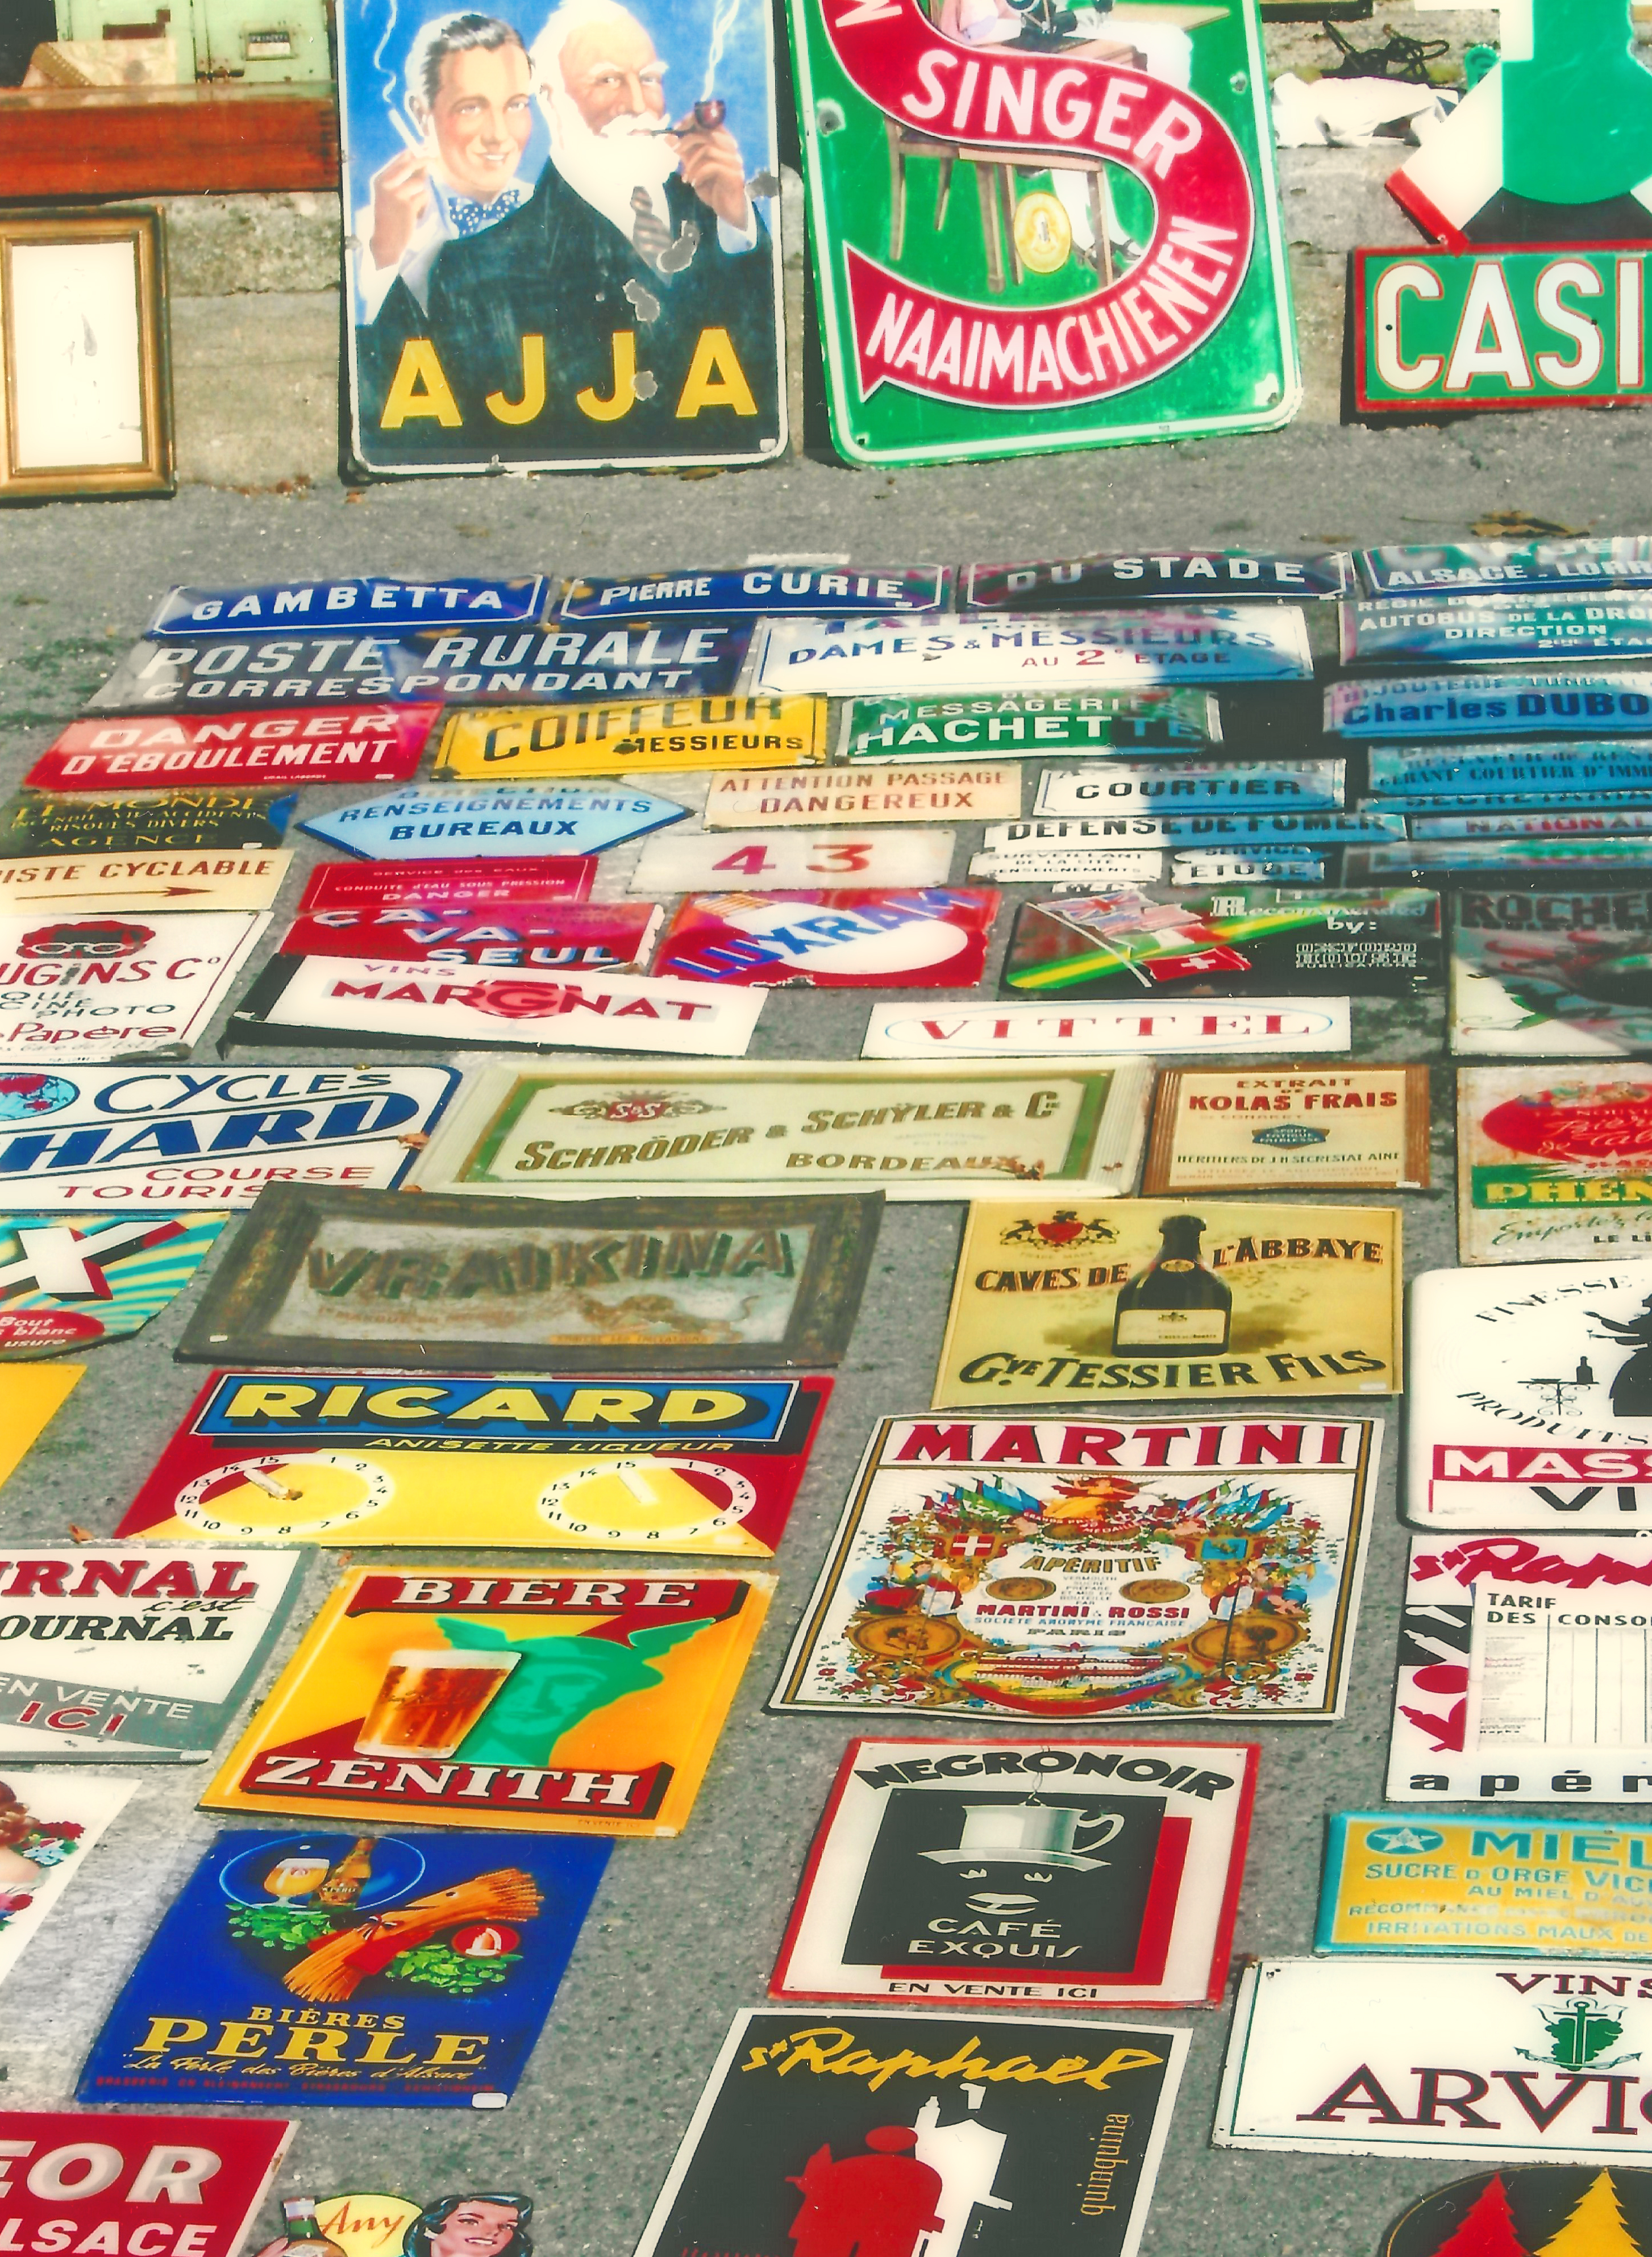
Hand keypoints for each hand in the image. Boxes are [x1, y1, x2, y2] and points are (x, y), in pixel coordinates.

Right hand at [369, 147, 430, 270]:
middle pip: (411, 164)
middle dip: (424, 160)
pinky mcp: (408, 205)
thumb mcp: (390, 195)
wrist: (386, 241)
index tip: (424, 147)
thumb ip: (402, 179)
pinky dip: (423, 206)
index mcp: (381, 179)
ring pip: (420, 182)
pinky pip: (424, 197)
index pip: (400, 159)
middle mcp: (387, 183)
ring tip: (415, 205)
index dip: (414, 152)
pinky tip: (416, 215)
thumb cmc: (389, 218)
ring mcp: (398, 194)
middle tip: (434, 157)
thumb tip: (421, 163)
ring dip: (423, 192)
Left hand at [672, 113, 750, 231]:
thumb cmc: (711, 186)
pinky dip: (698, 173)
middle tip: (674, 151)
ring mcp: (734, 160)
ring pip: (708, 149)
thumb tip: (668, 137)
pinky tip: (692, 183)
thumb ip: (683, 152)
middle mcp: (731, 147)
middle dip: (686, 140)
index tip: (675, 129)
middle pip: (707, 132)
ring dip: (691, 162)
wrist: (726, 209)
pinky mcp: (735, 174)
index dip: (691, 120)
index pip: (709, 119)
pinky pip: (712, 166)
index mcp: (722, 140)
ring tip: (685, 176)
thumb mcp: (693, 167)